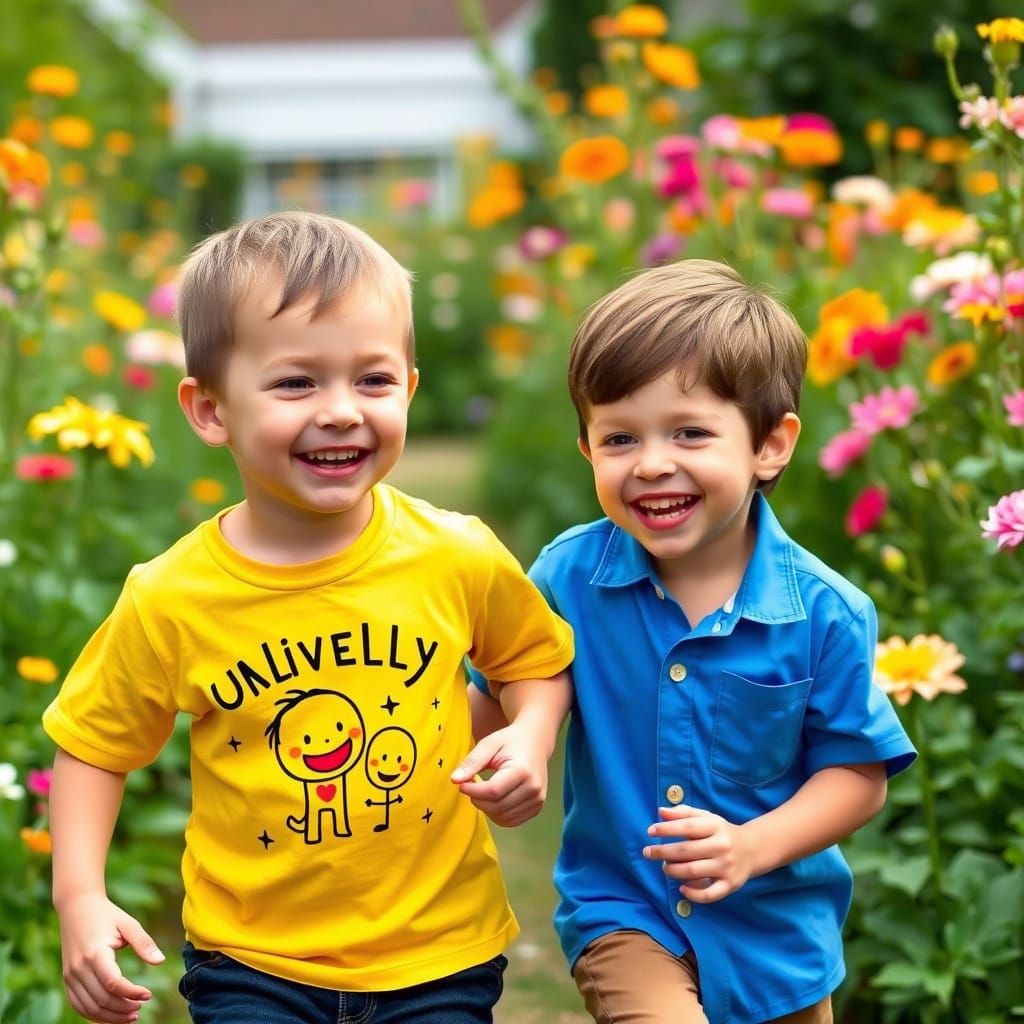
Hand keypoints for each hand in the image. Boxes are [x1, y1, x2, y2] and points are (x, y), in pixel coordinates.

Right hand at [56, 892, 164, 1022]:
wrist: (76, 908)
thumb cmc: (107, 915)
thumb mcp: (128, 924)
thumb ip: (144, 943)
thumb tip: (161, 961)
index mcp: (95, 953)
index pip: (113, 983)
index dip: (132, 993)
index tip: (148, 994)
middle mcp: (79, 968)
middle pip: (102, 999)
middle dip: (123, 1008)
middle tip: (140, 1008)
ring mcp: (70, 976)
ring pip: (89, 1007)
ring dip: (110, 1016)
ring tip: (130, 1016)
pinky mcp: (67, 979)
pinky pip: (78, 1005)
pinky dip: (94, 1014)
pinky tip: (111, 1014)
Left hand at [450, 722, 549, 826]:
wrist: (535, 742)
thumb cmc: (510, 741)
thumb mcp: (489, 745)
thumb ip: (472, 762)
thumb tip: (454, 780)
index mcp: (522, 770)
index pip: (493, 791)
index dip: (473, 791)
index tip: (462, 784)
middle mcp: (533, 788)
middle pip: (497, 807)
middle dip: (478, 800)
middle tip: (470, 787)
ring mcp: (537, 799)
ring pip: (503, 817)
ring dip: (486, 809)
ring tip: (482, 791)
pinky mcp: (537, 807)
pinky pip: (511, 821)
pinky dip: (497, 815)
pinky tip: (493, 800)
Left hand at [642, 805, 755, 902]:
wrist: (752, 849)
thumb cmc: (721, 832)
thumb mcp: (706, 818)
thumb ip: (683, 813)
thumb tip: (660, 812)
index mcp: (715, 826)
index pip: (688, 827)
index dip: (667, 829)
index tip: (650, 831)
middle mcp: (722, 846)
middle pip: (686, 851)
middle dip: (662, 852)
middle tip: (647, 852)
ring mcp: (726, 867)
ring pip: (693, 872)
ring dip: (673, 870)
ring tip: (664, 867)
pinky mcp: (730, 885)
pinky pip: (709, 894)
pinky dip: (693, 894)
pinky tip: (682, 888)